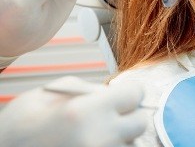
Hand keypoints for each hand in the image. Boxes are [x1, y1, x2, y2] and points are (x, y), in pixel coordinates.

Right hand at [0, 76, 147, 146]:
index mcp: (87, 111)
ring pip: (129, 145)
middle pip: (139, 123)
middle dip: (127, 117)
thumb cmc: (19, 125)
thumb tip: (112, 92)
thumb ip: (89, 89)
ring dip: (119, 138)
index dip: (129, 92)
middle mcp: (98, 137)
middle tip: (110, 116)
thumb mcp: (51, 93)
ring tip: (95, 133)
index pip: (135, 94)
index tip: (122, 95)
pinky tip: (90, 144)